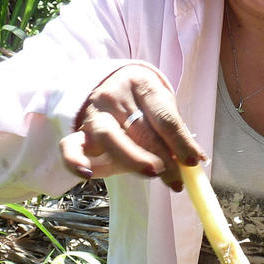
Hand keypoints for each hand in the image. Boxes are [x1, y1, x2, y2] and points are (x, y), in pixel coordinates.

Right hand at [59, 65, 204, 190]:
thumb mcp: (161, 108)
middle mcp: (114, 96)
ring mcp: (93, 114)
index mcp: (142, 84)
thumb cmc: (141, 104)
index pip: (164, 117)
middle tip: (177, 179)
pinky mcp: (78, 132)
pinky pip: (69, 147)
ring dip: (133, 158)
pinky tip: (88, 175)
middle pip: (140, 129)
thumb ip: (174, 134)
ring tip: (153, 174)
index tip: (193, 162)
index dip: (180, 142)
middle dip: (162, 158)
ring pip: (110, 137)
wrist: (108, 86)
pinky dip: (75, 162)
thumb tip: (193, 163)